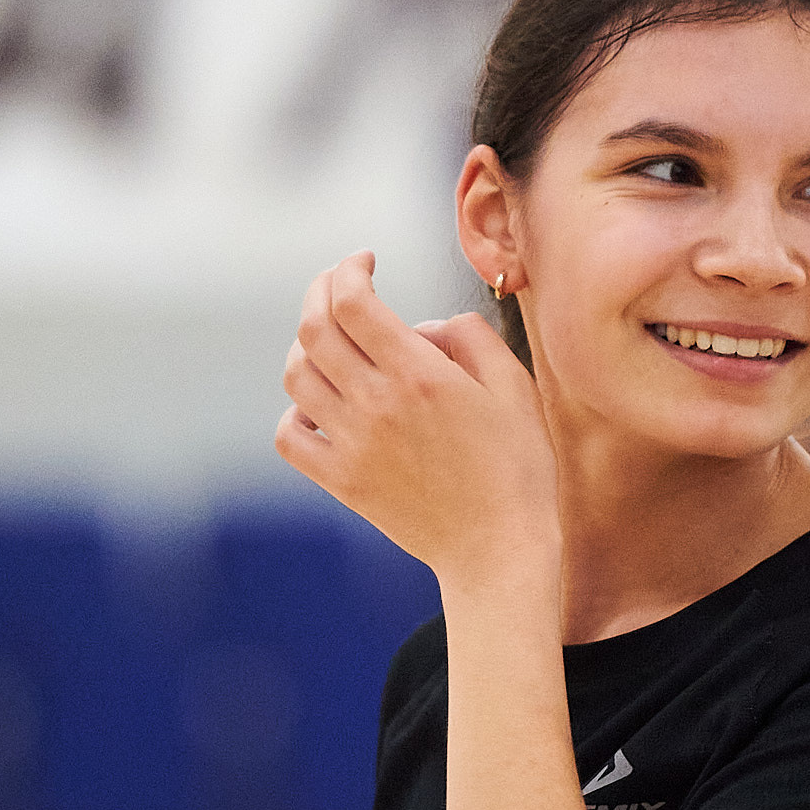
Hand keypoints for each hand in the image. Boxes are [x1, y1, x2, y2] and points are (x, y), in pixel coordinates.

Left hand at [276, 252, 558, 583]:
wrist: (500, 548)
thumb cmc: (519, 467)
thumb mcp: (515, 388)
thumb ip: (471, 338)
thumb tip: (425, 325)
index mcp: (420, 375)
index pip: (354, 301)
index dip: (350, 269)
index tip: (365, 261)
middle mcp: (377, 404)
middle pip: (313, 329)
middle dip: (320, 291)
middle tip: (337, 283)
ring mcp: (353, 444)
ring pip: (296, 376)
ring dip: (305, 346)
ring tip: (331, 342)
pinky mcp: (342, 481)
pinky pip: (290, 434)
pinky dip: (295, 410)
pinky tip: (322, 405)